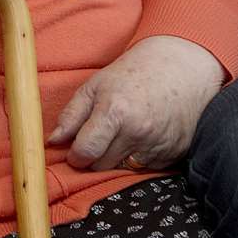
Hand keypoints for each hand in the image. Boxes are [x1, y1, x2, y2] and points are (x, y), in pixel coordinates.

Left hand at [47, 36, 222, 170]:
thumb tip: (53, 141)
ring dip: (117, 158)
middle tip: (102, 136)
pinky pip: (146, 169)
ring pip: (122, 169)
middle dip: (95, 156)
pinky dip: (140, 157)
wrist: (184, 67)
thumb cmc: (135, 72)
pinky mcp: (174, 155)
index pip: (85, 152)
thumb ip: (71, 114)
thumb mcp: (97, 84)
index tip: (76, 151)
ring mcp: (158, 145)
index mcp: (115, 112)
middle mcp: (138, 132)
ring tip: (125, 132)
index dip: (75, 155)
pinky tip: (145, 135)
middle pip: (102, 166)